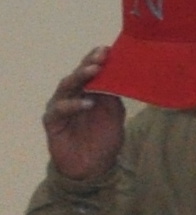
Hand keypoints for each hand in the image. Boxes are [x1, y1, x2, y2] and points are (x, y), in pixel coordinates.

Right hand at [42, 46, 121, 183]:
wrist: (93, 166)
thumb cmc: (104, 137)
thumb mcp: (114, 113)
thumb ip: (114, 94)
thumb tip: (124, 73)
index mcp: (87, 90)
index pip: (90, 70)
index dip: (97, 59)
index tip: (108, 48)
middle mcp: (72, 94)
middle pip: (78, 74)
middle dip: (89, 63)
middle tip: (101, 55)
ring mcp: (60, 106)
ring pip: (66, 86)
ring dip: (80, 77)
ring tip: (94, 71)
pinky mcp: (52, 121)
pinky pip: (59, 110)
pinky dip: (73, 105)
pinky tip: (87, 103)